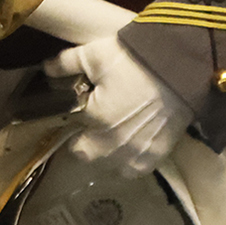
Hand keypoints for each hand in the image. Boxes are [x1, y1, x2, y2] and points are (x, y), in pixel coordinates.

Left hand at [43, 35, 192, 177]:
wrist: (181, 68)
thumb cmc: (135, 60)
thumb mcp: (95, 55)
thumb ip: (65, 64)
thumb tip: (44, 70)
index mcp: (95, 120)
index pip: (70, 136)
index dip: (72, 124)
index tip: (78, 113)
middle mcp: (113, 144)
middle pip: (87, 155)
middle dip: (86, 142)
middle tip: (95, 122)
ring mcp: (136, 153)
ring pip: (110, 166)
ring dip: (107, 154)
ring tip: (115, 132)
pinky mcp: (157, 156)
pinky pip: (135, 169)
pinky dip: (130, 160)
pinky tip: (132, 142)